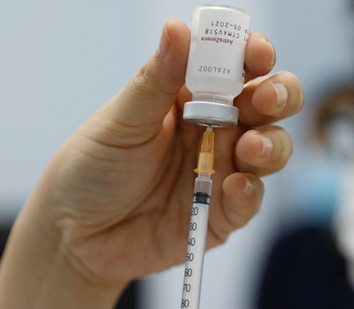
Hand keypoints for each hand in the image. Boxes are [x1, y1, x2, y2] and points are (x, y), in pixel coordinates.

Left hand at [19, 18, 302, 286]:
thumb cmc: (91, 169)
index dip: (254, 56)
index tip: (257, 55)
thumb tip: (178, 27)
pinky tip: (235, 186)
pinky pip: (250, 201)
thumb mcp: (121, 120)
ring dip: (271, 145)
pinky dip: (249, 192)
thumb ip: (157, 79)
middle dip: (279, 97)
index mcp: (192, 98)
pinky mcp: (222, 215)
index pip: (237, 68)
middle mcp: (215, 131)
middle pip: (269, 106)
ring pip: (272, 150)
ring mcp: (222, 172)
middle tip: (266, 100)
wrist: (74, 235)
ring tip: (250, 148)